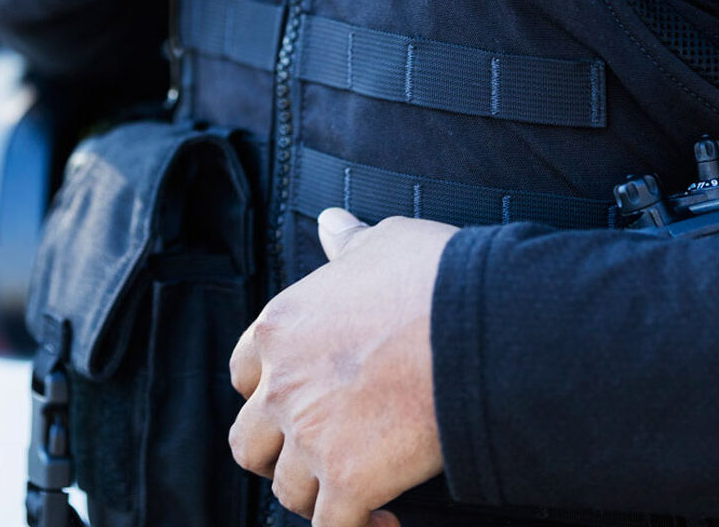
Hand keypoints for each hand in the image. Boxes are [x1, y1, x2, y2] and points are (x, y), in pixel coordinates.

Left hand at [229, 209, 458, 526]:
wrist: (474, 324)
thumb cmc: (432, 276)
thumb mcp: (383, 243)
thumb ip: (348, 243)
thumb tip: (332, 223)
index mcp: (281, 326)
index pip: (244, 371)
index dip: (269, 388)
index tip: (300, 395)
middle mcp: (282, 384)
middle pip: (249, 442)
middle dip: (279, 452)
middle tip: (321, 450)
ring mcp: (310, 436)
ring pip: (287, 491)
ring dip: (319, 493)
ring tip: (359, 486)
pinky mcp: (348, 481)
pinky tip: (386, 519)